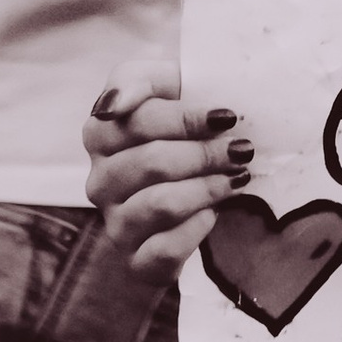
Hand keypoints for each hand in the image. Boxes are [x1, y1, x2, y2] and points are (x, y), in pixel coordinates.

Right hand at [83, 74, 252, 275]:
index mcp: (100, 134)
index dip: (187, 118)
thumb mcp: (164, 84)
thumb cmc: (182, 123)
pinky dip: (195, 229)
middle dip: (205, 154)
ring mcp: (116, 223)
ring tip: (236, 177)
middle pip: (152, 162)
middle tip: (242, 149)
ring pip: (159, 204)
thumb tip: (115, 106)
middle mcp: (100, 182)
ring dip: (207, 188)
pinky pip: (163, 250)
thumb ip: (136, 80)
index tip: (227, 117)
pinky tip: (214, 213)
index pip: (139, 121)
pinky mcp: (137, 261)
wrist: (200, 178)